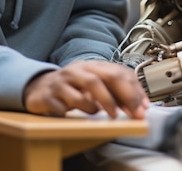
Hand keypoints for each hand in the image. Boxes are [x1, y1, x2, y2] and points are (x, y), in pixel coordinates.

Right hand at [23, 60, 149, 118]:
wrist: (39, 87)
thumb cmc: (72, 88)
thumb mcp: (93, 85)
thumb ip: (115, 92)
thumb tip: (141, 106)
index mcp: (91, 66)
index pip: (118, 72)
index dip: (133, 90)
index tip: (142, 108)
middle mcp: (78, 70)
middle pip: (104, 77)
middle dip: (121, 96)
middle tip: (132, 114)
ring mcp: (63, 81)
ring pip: (85, 89)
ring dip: (97, 105)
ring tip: (99, 114)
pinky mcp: (49, 95)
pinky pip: (63, 106)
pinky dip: (73, 113)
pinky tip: (73, 115)